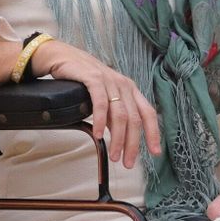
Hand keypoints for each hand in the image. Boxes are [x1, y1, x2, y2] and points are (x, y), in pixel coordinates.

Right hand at [30, 39, 161, 168]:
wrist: (64, 57)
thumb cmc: (84, 80)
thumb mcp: (105, 97)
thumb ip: (114, 115)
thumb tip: (120, 138)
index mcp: (130, 90)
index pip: (148, 113)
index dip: (153, 133)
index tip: (155, 152)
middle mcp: (124, 85)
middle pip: (134, 119)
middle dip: (132, 144)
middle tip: (127, 163)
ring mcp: (110, 81)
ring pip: (120, 115)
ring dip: (118, 138)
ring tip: (114, 155)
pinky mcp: (94, 78)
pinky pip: (101, 103)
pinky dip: (100, 121)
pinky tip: (98, 135)